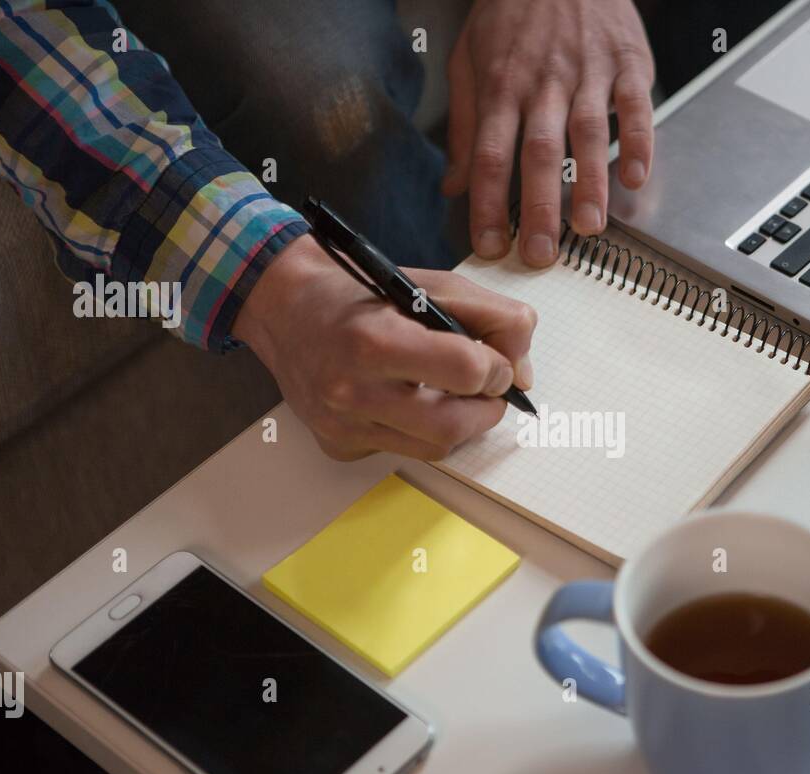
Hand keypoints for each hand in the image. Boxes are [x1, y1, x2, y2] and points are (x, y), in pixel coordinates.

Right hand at [233, 236, 535, 460]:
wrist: (285, 306)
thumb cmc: (359, 292)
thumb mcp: (430, 284)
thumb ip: (491, 317)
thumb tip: (524, 374)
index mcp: (375, 340)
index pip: (466, 371)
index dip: (495, 369)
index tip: (494, 363)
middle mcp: (352, 390)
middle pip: (454, 426)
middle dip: (487, 410)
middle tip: (487, 389)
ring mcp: (342, 424)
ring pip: (434, 449)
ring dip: (459, 424)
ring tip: (452, 394)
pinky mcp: (338, 444)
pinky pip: (401, 452)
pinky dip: (419, 433)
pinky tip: (407, 403)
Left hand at [441, 0, 654, 266]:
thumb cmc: (511, 14)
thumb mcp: (468, 61)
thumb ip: (463, 126)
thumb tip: (452, 185)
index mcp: (500, 88)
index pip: (488, 156)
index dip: (487, 205)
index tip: (491, 246)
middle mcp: (542, 84)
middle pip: (537, 153)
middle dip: (538, 208)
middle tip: (542, 253)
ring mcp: (587, 73)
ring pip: (587, 134)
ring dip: (589, 183)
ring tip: (589, 226)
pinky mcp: (625, 62)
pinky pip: (635, 106)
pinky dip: (638, 142)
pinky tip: (635, 177)